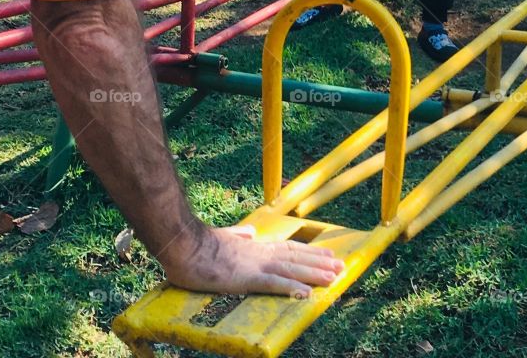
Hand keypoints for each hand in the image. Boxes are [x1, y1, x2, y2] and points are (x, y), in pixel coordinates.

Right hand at [164, 225, 343, 297]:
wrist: (185, 244)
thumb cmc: (200, 245)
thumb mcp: (224, 237)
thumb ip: (238, 235)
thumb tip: (250, 232)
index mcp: (256, 247)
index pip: (289, 249)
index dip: (310, 252)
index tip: (327, 254)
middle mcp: (261, 253)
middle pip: (296, 257)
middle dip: (320, 263)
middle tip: (341, 266)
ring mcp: (255, 265)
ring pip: (292, 269)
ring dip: (314, 274)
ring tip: (334, 278)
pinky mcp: (246, 278)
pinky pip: (273, 284)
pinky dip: (291, 288)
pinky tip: (306, 294)